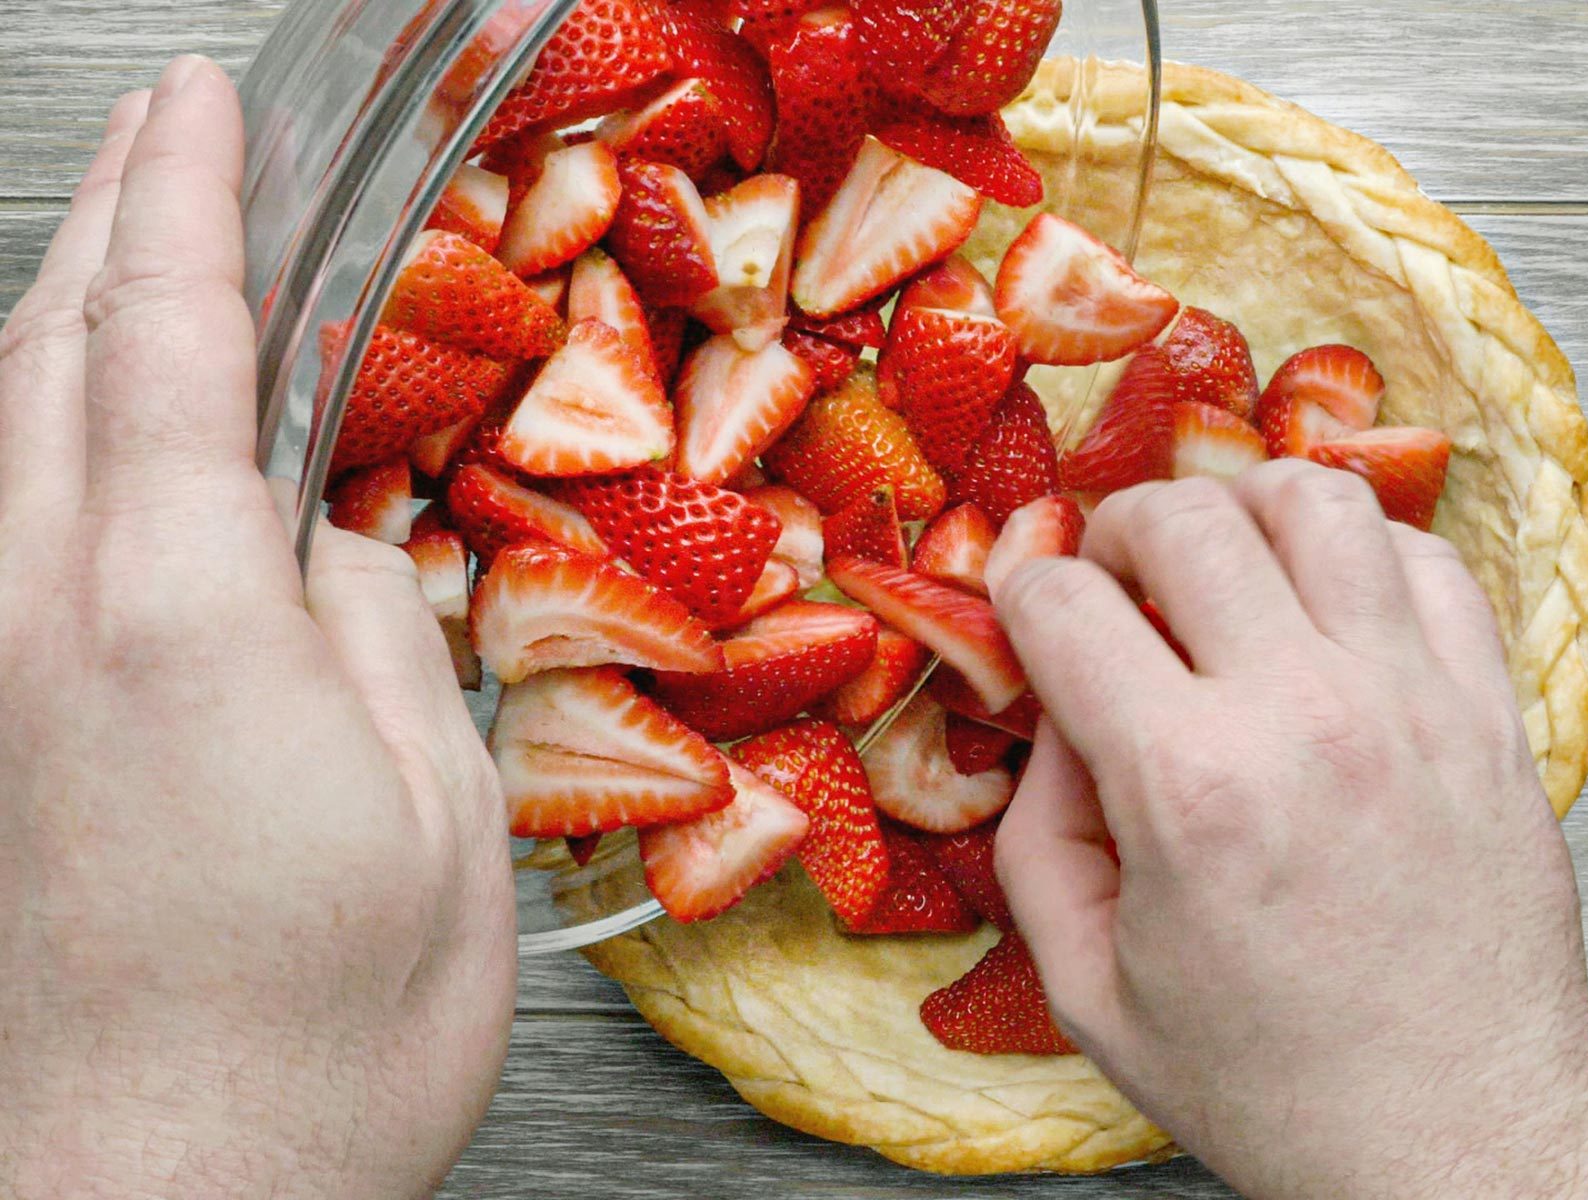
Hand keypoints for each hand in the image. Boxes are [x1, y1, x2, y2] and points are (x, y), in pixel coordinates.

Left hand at [0, 60, 513, 1198]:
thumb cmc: (317, 1048)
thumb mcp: (435, 818)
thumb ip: (377, 634)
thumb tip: (331, 545)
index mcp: (174, 623)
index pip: (161, 334)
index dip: (187, 196)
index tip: (204, 107)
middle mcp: (36, 629)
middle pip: (42, 352)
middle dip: (110, 225)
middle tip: (174, 153)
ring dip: (61, 321)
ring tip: (136, 269)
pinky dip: (37, 441)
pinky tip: (88, 453)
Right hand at [994, 465, 1587, 1199]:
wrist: (1454, 1144)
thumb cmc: (1273, 1083)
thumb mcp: (1088, 985)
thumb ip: (1036, 832)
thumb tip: (1055, 716)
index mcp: (1187, 787)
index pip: (1067, 605)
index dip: (1020, 588)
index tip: (1024, 604)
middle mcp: (1307, 716)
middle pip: (1187, 520)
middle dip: (1116, 526)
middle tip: (1109, 575)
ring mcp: (1414, 704)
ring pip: (1322, 499)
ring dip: (1244, 506)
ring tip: (1221, 557)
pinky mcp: (1491, 717)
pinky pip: (1430, 563)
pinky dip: (1363, 551)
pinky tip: (1327, 601)